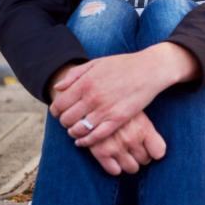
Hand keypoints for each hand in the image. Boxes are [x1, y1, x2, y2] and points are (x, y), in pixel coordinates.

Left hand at [50, 49, 170, 146]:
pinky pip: (96, 136)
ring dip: (73, 132)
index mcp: (85, 83)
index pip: (59, 104)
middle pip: (66, 119)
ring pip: (79, 130)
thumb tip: (58, 87)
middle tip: (68, 121)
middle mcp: (92, 97)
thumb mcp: (96, 63)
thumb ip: (75, 74)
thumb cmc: (123, 65)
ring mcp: (105, 109)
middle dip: (64, 122)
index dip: (56, 111)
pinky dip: (86, 141)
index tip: (59, 111)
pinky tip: (83, 141)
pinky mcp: (118, 119)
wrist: (149, 70)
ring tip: (76, 130)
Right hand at [88, 111, 166, 175]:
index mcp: (143, 127)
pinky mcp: (101, 152)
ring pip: (132, 168)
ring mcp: (117, 147)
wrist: (91, 100)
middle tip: (133, 148)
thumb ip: (145, 127)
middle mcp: (132, 139)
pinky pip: (114, 171)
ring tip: (124, 153)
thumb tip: (155, 146)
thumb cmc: (117, 104)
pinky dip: (115, 167)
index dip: (154, 151)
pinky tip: (112, 157)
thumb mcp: (136, 110)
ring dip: (129, 163)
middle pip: (145, 160)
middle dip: (140, 155)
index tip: (149, 148)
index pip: (159, 152)